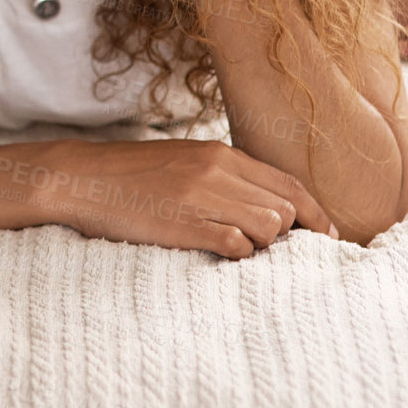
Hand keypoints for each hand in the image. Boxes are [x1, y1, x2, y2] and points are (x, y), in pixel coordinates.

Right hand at [37, 139, 336, 257]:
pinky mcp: (184, 225)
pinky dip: (239, 255)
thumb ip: (223, 174)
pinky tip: (221, 253)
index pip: (289, 183)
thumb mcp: (182, 160)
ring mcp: (201, 198)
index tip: (327, 233)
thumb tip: (265, 202)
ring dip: (263, 244)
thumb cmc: (129, 173)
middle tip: (274, 247)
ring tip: (238, 247)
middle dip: (289, 232)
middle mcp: (217, 171)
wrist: (81, 178)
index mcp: (219, 153)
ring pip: (269, 227)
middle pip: (285, 207)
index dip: (316, 212)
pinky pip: (237, 245)